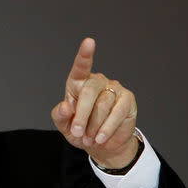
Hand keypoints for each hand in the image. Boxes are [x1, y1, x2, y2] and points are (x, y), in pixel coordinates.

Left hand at [51, 38, 138, 168]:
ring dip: (93, 126)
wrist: (101, 145)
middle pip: (88, 92)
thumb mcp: (65, 126)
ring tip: (90, 138)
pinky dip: (107, 128)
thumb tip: (65, 107)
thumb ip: (60, 116)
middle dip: (81, 115)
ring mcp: (113, 88)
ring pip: (102, 105)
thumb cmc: (80, 131)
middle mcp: (96, 81)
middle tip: (77, 132)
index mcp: (78, 83)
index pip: (80, 67)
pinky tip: (101, 138)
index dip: (85, 55)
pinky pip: (117, 112)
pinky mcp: (127, 99)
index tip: (89, 42)